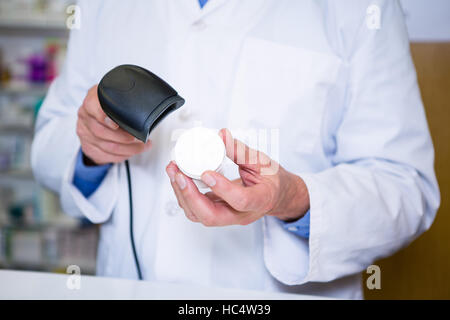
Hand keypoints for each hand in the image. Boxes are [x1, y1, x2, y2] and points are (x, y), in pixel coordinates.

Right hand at [76, 85, 151, 164]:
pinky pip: (106, 156)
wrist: (96, 116)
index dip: (103, 116)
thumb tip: (142, 105)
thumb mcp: (115, 96)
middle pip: (102, 132)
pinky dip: (123, 155)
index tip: (116, 123)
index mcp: (91, 102)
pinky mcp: (88, 147)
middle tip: (140, 137)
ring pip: (108, 146)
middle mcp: (85, 117)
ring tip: (143, 146)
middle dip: (125, 137)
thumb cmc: (110, 106)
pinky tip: (132, 151)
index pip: (92, 107)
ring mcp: (85, 134)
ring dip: (129, 148)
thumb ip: (123, 98)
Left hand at [165, 128, 309, 225]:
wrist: (275, 195)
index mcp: (260, 200)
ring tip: (174, 171)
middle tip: (179, 173)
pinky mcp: (217, 212)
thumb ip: (241, 150)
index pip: (240, 200)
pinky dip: (184, 194)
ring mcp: (228, 216)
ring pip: (199, 215)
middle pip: (211, 216)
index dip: (222, 188)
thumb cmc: (272, 179)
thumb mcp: (262, 161)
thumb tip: (222, 136)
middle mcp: (241, 214)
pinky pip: (196, 209)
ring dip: (182, 194)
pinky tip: (179, 177)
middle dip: (190, 195)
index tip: (207, 173)